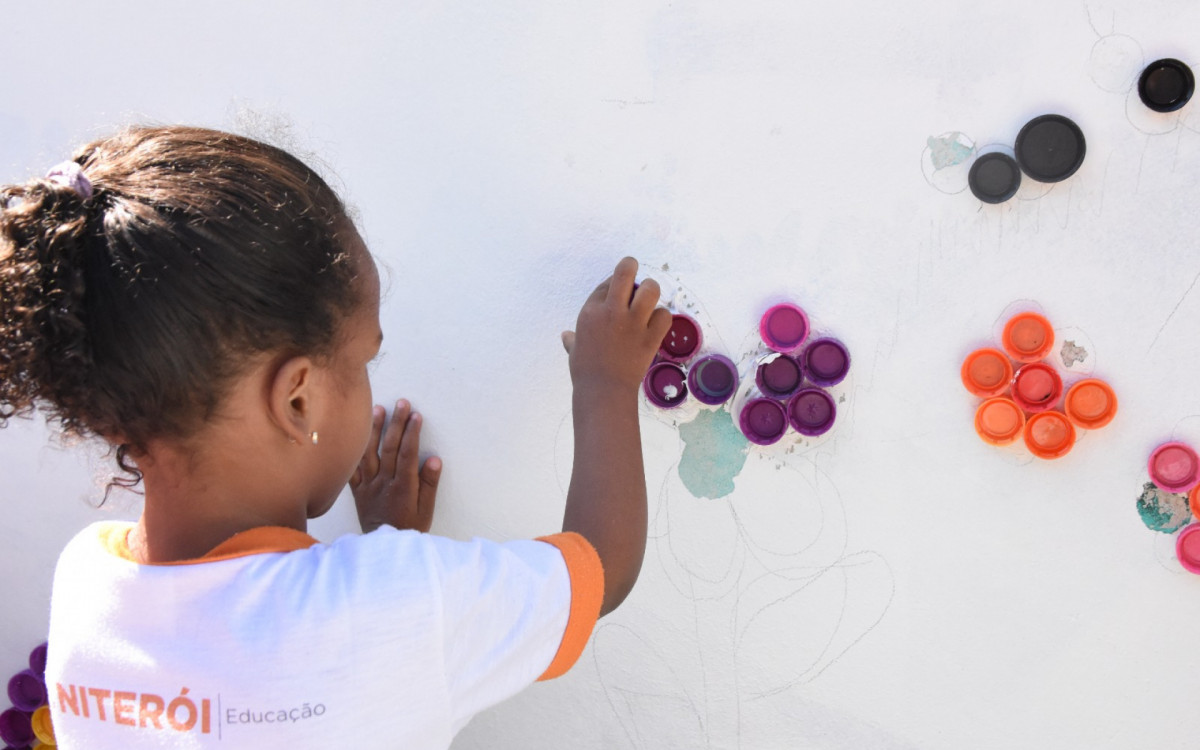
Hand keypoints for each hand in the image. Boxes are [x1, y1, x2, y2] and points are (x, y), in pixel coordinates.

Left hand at [350, 399, 440, 533]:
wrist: (383, 549)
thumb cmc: (408, 529)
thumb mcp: (426, 511)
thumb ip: (429, 485)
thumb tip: (434, 460)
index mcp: (402, 488)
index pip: (407, 454)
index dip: (412, 433)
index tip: (416, 415)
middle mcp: (383, 483)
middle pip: (388, 448)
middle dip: (396, 423)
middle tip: (402, 404)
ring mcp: (367, 486)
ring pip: (368, 453)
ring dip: (373, 430)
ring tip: (378, 410)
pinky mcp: (357, 491)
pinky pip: (352, 469)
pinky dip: (352, 451)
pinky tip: (353, 435)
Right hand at [561, 257, 672, 392]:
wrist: (603, 391)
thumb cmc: (585, 372)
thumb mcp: (574, 351)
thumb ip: (572, 340)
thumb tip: (565, 337)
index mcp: (590, 311)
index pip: (605, 283)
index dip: (613, 285)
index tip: (616, 294)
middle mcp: (611, 310)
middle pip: (626, 272)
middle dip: (631, 266)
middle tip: (634, 272)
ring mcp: (632, 322)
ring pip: (650, 289)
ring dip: (651, 290)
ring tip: (648, 300)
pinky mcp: (650, 337)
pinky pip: (664, 315)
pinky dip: (662, 318)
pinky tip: (655, 324)